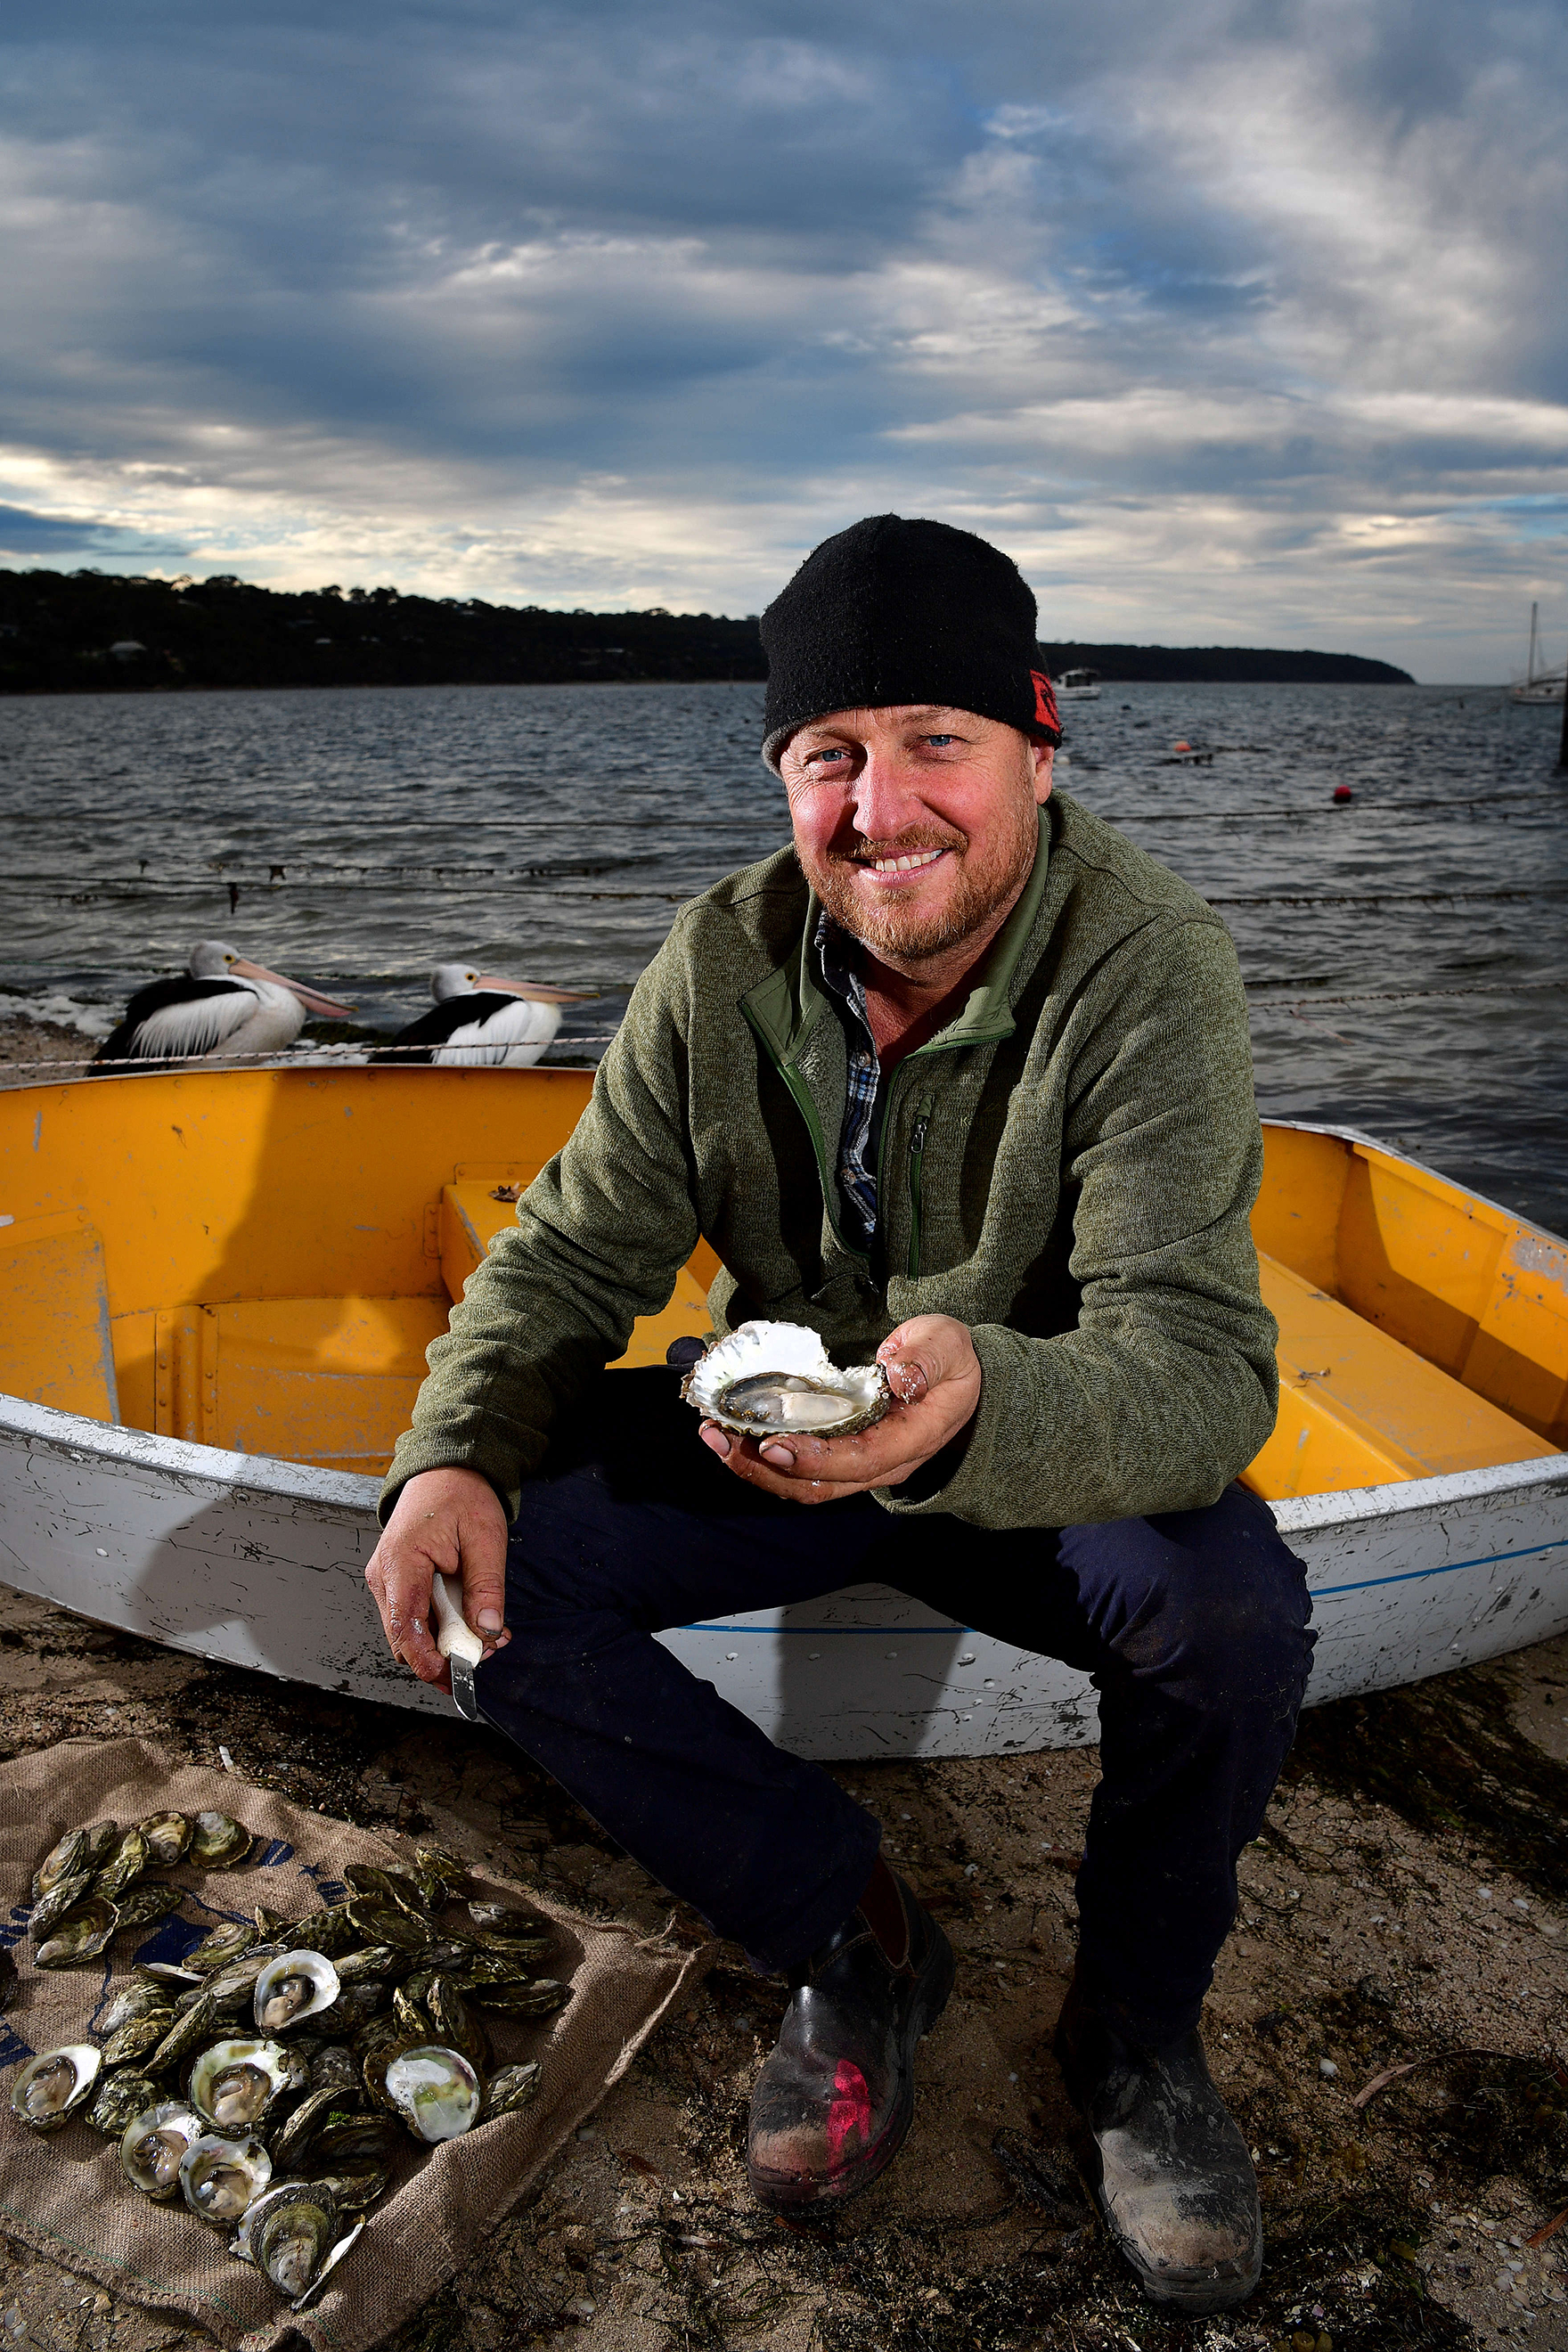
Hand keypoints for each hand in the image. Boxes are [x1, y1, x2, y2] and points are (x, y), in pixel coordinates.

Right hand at [364, 1467, 510, 1687]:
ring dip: (447, 1642)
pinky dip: (442, 1627)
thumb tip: (487, 1630)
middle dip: (445, 1655)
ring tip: (487, 1634)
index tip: (457, 1677)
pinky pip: (415, 1617)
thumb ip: (485, 1587)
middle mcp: (385, 1576)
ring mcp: (388, 1581)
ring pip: (411, 1632)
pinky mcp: (398, 1583)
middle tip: (487, 1651)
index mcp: (400, 1561)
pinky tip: (471, 1622)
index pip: (404, 1628)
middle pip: (405, 1639)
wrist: (444, 1469)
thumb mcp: (485, 1537)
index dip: (428, 1661)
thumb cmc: (460, 1494)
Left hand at [699, 1314, 980, 1503]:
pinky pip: (798, 1467)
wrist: (956, 1379)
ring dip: (754, 1466)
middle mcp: (882, 1463)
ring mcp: (859, 1463)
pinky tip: (731, 1432)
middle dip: (766, 1469)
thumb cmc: (949, 1360)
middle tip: (722, 1438)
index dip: (816, 1458)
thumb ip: (926, 1358)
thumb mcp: (948, 1346)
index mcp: (911, 1440)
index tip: (773, 1444)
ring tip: (714, 1436)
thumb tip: (899, 1376)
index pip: (860, 1460)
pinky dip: (761, 1455)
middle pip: (821, 1485)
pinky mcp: (840, 1454)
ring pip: (803, 1483)